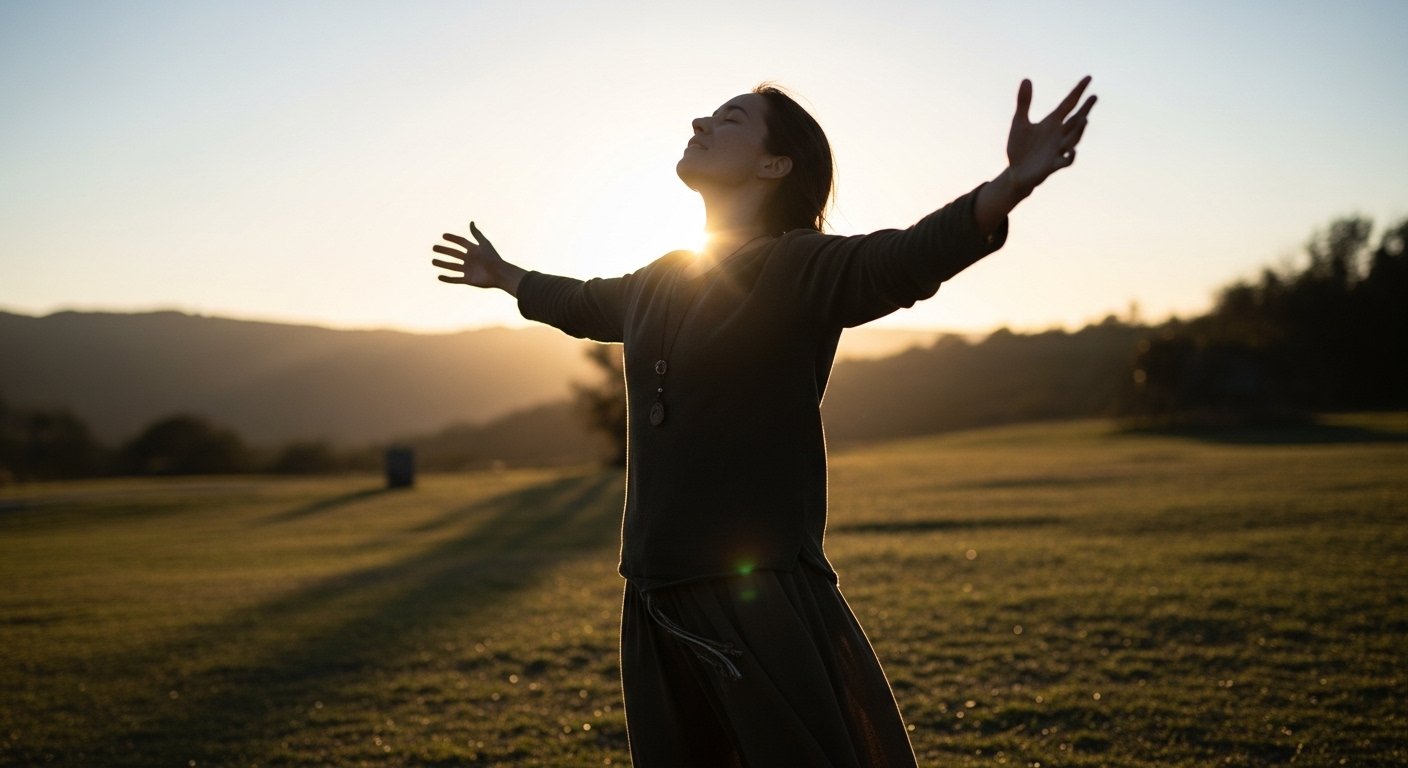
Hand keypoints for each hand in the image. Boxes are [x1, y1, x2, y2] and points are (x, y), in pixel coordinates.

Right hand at [432, 222, 522, 293]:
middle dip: (444, 251)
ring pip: (452, 266)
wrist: (499, 274)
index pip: (461, 242)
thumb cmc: (493, 258)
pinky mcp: (468, 280)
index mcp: (474, 250)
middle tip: (434, 248)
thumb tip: (471, 222)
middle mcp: (470, 260)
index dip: (453, 238)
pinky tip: (439, 276)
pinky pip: (456, 279)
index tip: (443, 236)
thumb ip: (477, 234)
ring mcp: (468, 270)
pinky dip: (448, 279)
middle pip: (454, 254)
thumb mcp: (484, 244)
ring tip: (433, 261)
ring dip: (443, 263)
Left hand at [1005, 76, 1096, 194]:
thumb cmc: (1019, 147)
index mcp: (1052, 123)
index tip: (1089, 77)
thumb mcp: (1019, 123)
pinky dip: (1070, 156)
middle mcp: (1058, 135)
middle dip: (1085, 109)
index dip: (1078, 91)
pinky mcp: (1052, 165)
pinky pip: (1066, 161)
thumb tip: (1026, 78)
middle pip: (1076, 120)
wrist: (1016, 173)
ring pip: (1073, 139)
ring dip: (1079, 130)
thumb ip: (1024, 102)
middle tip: (1094, 96)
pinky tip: (1072, 151)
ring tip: (1084, 119)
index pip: (1069, 104)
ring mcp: (1057, 150)